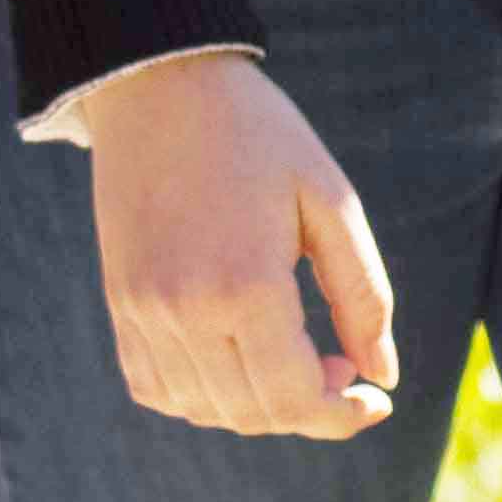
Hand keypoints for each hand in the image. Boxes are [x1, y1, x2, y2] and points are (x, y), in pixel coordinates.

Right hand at [78, 56, 399, 441]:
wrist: (157, 85)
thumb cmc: (258, 135)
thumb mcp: (332, 202)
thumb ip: (364, 296)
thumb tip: (382, 376)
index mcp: (245, 286)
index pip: (297, 399)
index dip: (344, 416)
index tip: (375, 398)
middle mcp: (184, 310)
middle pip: (253, 413)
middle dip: (310, 410)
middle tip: (342, 365)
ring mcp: (141, 309)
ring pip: (203, 409)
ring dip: (257, 407)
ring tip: (290, 359)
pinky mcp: (119, 301)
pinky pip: (153, 386)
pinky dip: (199, 396)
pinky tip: (233, 359)